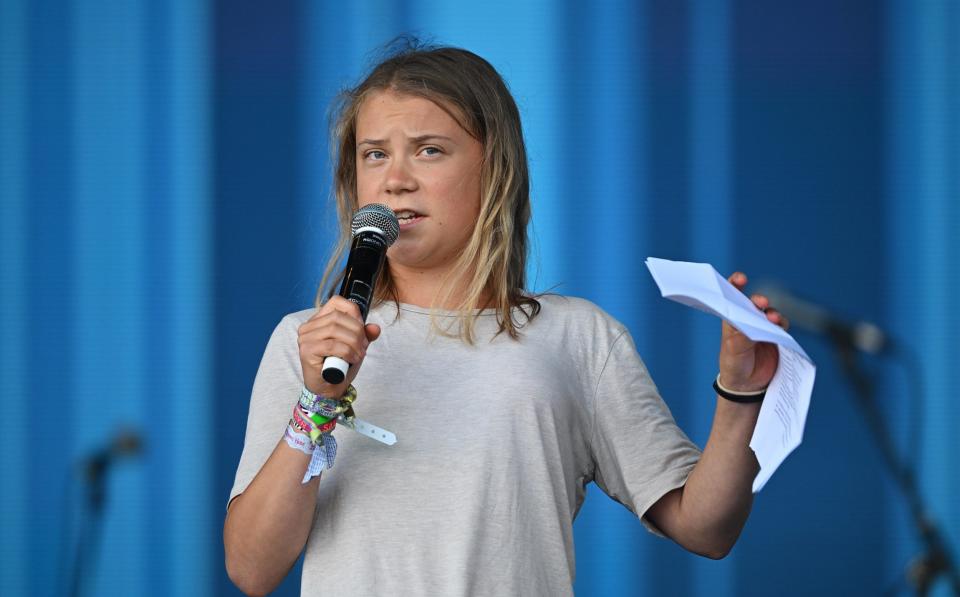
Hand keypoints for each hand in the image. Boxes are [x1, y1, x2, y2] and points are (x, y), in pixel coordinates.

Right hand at [297, 296, 380, 396]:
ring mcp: (305, 338)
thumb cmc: (340, 366)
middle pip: (338, 317)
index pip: (337, 302)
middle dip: (357, 331)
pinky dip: (347, 352)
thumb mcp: (356, 346)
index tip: (362, 328)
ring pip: (336, 330)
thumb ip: (365, 335)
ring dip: (354, 342)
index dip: (354, 313)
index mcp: (318, 320)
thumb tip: (375, 328)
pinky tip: (352, 359)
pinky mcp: (306, 351)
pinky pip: (332, 345)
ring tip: (359, 354)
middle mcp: (308, 326)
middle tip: (363, 346)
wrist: (329, 389)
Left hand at [717, 272, 789, 392]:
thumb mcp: (734, 352)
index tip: (741, 278)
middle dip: (758, 300)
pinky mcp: (777, 336)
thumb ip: (741, 339)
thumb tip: (749, 327)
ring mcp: (763, 327)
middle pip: (755, 303)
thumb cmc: (734, 364)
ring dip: (772, 314)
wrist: (748, 385)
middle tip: (760, 303)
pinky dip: (781, 324)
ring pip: (770, 313)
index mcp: (732, 319)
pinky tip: (780, 327)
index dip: (736, 284)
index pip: (733, 296)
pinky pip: (782, 326)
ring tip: (771, 319)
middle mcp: (748, 319)